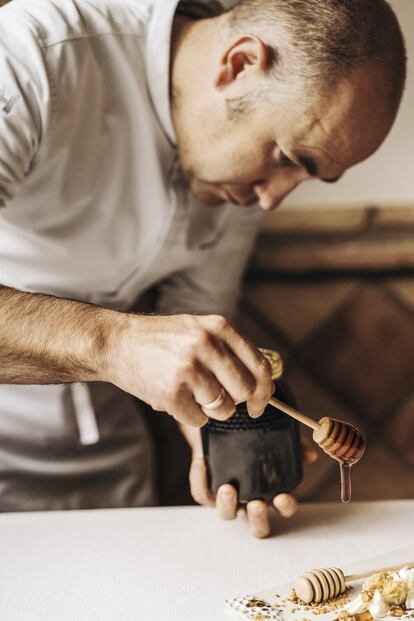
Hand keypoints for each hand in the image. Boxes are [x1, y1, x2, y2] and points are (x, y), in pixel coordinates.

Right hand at [106, 313, 273, 426]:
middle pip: (245, 390)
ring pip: (223, 409)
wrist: (115, 342)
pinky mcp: (171, 393)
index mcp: (218, 327)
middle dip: (236, 402)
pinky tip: (174, 399)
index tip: (259, 403)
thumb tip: (260, 382)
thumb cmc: (159, 339)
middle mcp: (207, 345)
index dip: (265, 390)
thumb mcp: (197, 329)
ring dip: (210, 410)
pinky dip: (189, 416)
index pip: (259, 365)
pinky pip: (198, 420)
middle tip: (219, 402)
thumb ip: (227, 348)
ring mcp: (189, 369)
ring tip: (190, 394)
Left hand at [182, 424, 317, 537]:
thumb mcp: (273, 438)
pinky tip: (202, 463)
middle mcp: (250, 501)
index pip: (284, 508)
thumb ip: (294, 445)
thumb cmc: (253, 437)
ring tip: (228, 489)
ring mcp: (228, 499)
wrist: (222, 427)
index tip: (282, 496)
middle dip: (258, 519)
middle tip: (256, 505)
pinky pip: (202, 494)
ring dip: (228, 506)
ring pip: (227, 516)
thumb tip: (309, 454)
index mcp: (271, 492)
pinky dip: (200, 481)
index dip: (285, 507)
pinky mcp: (207, 491)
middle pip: (258, 527)